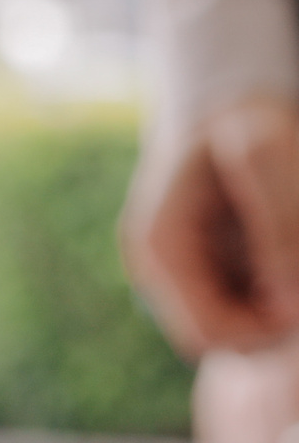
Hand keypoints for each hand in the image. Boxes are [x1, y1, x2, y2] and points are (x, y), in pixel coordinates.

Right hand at [126, 96, 298, 352]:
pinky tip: (281, 260)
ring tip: (290, 257)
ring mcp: (180, 272)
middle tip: (298, 275)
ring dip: (275, 310)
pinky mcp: (204, 272)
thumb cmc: (245, 119)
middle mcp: (158, 267)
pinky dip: (274, 297)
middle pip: (223, 340)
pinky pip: (245, 312)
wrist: (227, 102)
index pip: (208, 334)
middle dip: (272, 321)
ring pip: (237, 331)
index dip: (266, 328)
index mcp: (158, 244)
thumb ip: (281, 221)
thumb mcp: (265, 149)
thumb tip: (293, 301)